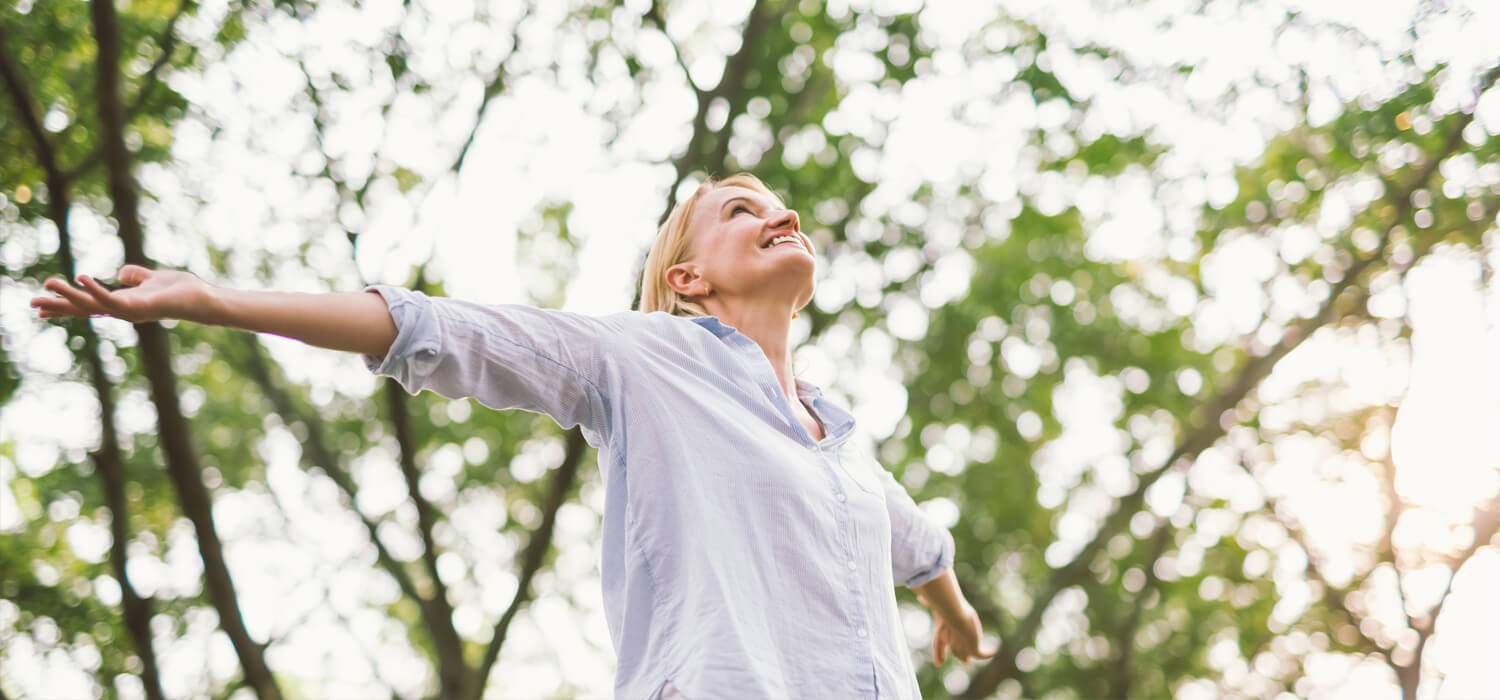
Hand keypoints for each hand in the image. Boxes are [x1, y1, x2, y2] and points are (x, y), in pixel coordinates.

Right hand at [31, 264, 212, 323]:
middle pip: (84, 310)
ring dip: (70, 295)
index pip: (87, 306)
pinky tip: (81, 278)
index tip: (39, 308)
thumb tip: (122, 274)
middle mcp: (123, 310)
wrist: (203, 299)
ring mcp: (131, 311)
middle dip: (58, 306)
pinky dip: (96, 289)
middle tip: (31, 303)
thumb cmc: (182, 291)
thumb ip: (136, 277)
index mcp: (122, 303)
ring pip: (93, 305)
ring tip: (49, 283)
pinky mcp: (141, 306)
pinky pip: (113, 299)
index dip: (65, 305)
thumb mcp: (153, 279)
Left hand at [919, 595, 995, 665]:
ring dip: (973, 655)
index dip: (939, 655)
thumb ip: (928, 603)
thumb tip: (920, 598)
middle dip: (960, 656)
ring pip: (968, 655)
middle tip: (965, 661)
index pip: (939, 648)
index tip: (939, 663)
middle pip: (956, 653)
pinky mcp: (974, 649)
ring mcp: (962, 648)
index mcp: (940, 635)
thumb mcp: (935, 606)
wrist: (952, 614)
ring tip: (980, 654)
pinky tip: (993, 650)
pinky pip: (981, 654)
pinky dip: (987, 653)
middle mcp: (951, 644)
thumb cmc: (943, 609)